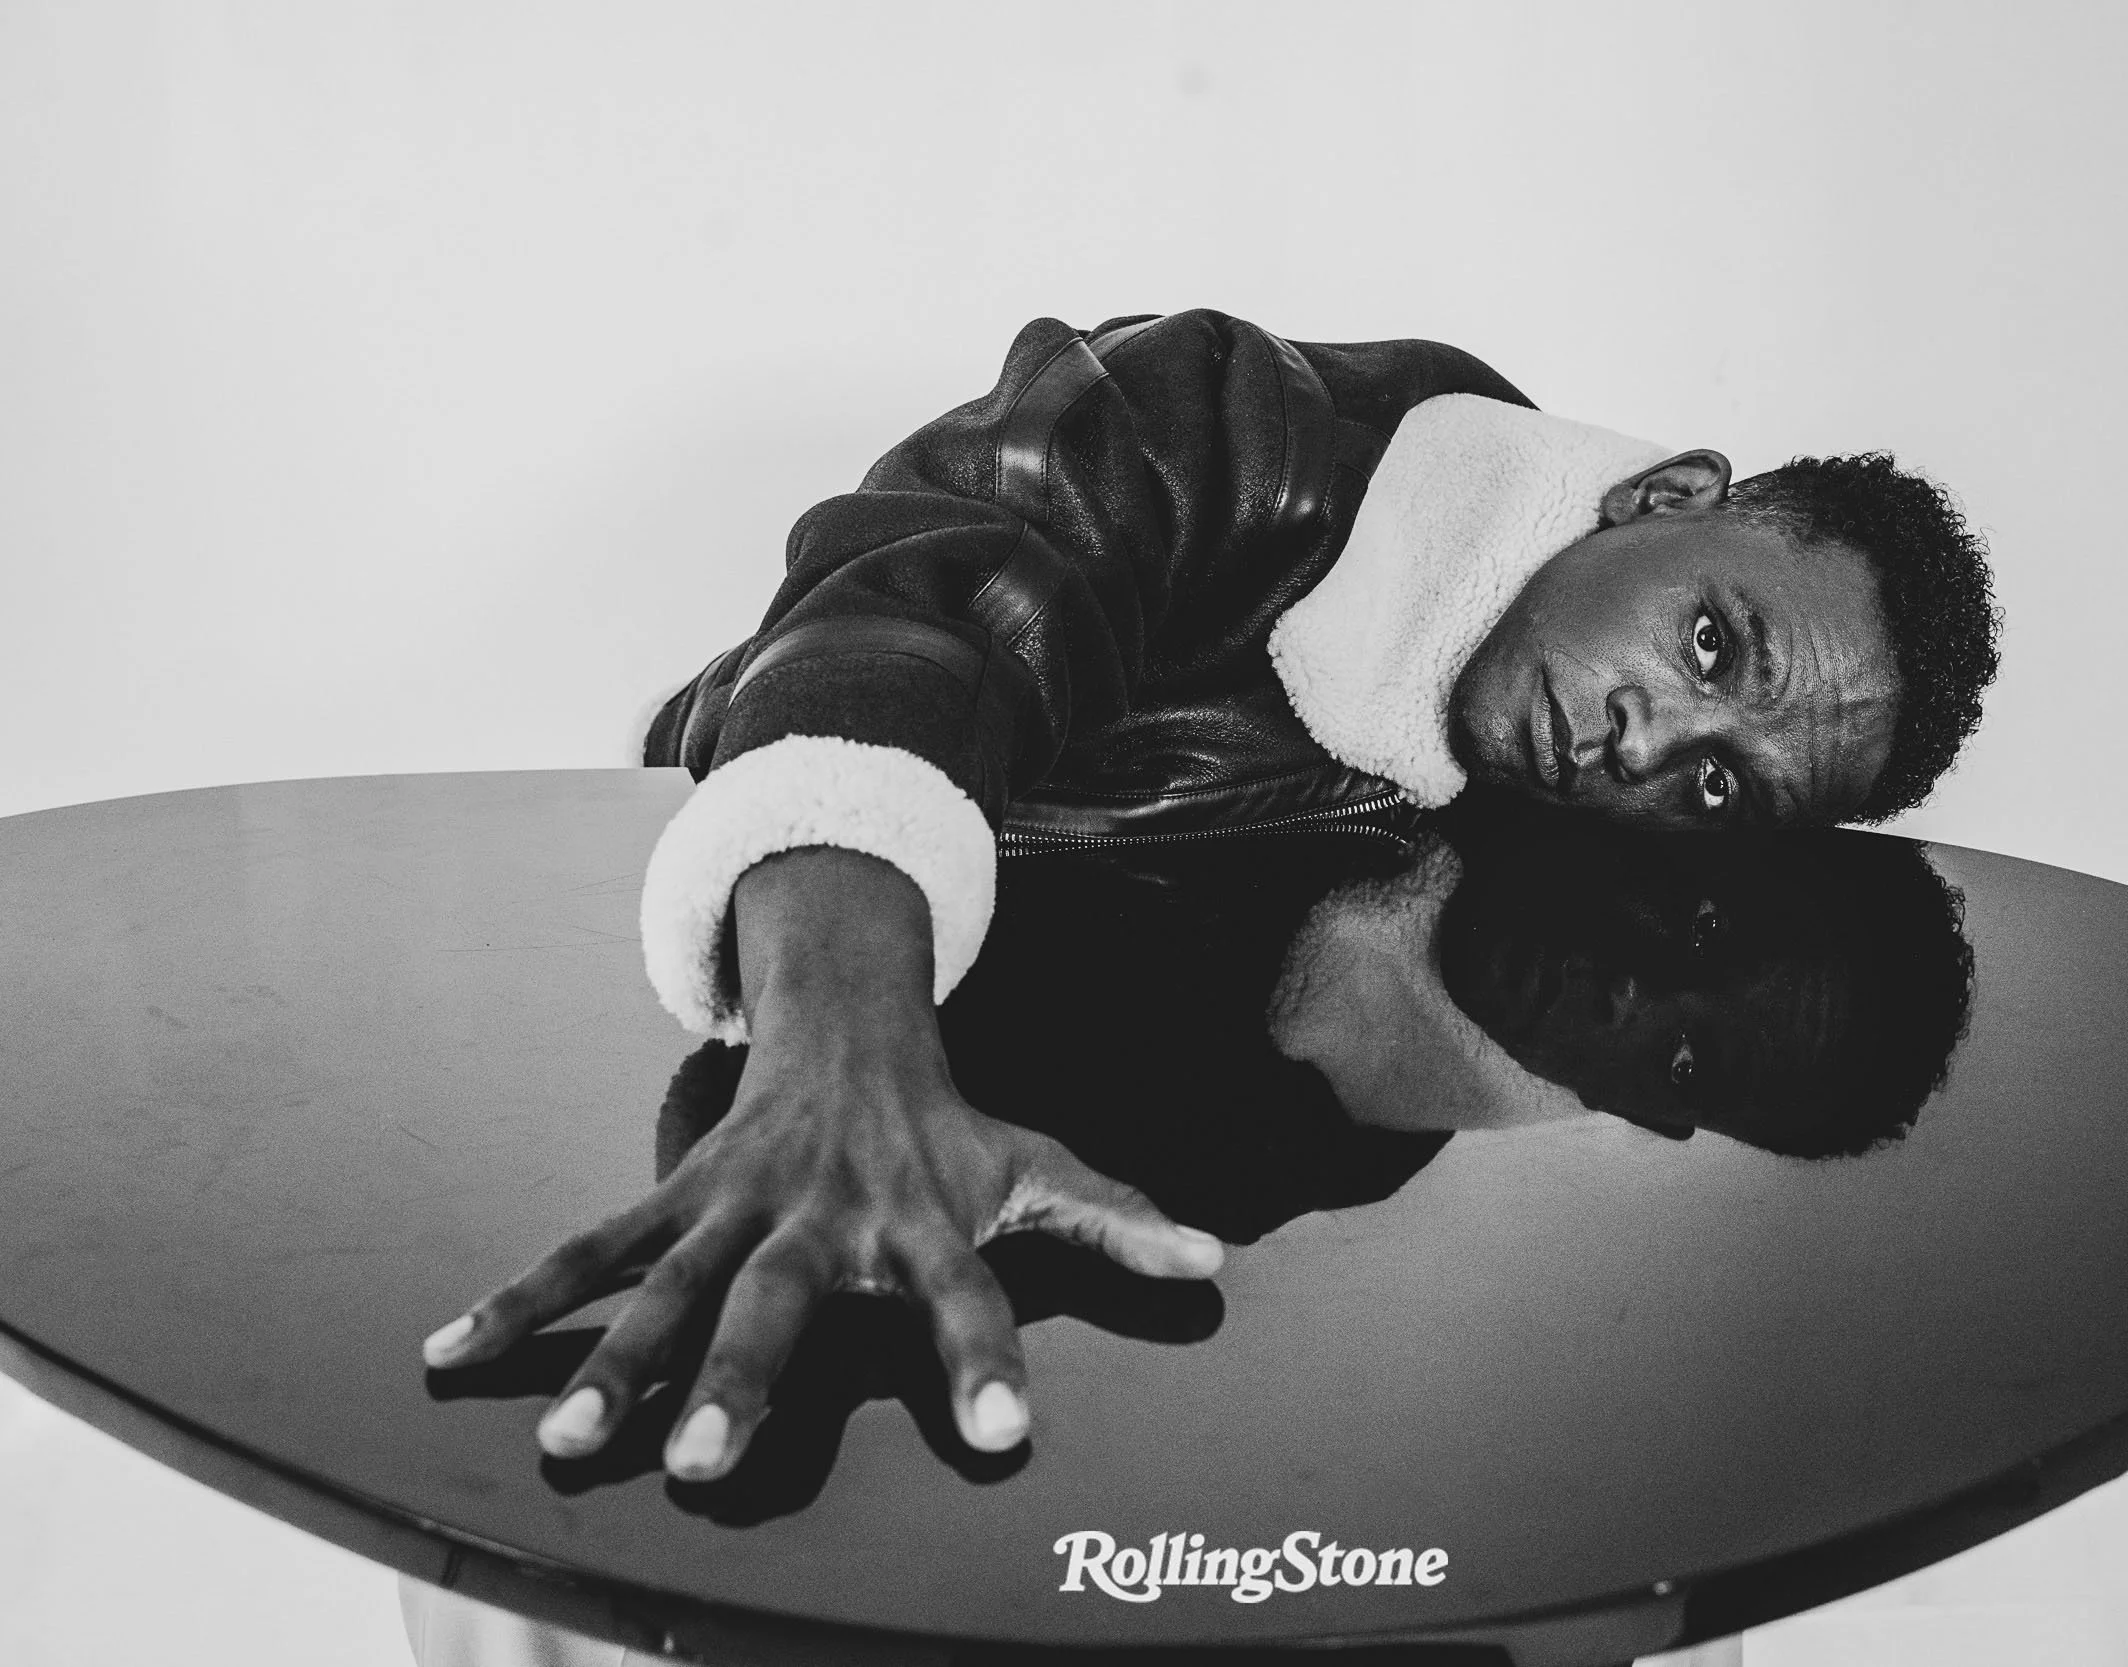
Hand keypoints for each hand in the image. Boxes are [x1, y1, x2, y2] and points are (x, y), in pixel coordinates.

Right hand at [419, 844, 1223, 1479]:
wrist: (849, 1025)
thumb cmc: (947, 1129)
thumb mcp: (1034, 1164)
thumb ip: (1114, 1219)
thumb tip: (1215, 1266)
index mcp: (920, 1220)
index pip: (969, 1296)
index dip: (988, 1359)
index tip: (1009, 1437)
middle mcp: (822, 1216)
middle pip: (780, 1302)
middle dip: (743, 1379)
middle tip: (710, 1466)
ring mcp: (736, 1204)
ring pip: (667, 1284)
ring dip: (613, 1359)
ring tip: (567, 1441)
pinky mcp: (673, 1196)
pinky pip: (591, 1247)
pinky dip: (522, 1296)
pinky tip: (446, 1351)